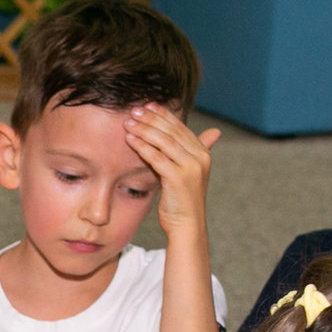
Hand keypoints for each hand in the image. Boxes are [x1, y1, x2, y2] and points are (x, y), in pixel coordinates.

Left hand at [124, 103, 219, 231]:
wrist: (187, 225)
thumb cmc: (182, 201)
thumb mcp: (186, 173)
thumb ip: (184, 152)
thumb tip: (196, 135)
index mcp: (203, 153)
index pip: (181, 128)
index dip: (164, 115)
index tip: (148, 105)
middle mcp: (199, 157)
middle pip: (172, 131)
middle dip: (151, 119)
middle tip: (134, 110)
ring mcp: (190, 167)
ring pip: (164, 141)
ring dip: (144, 129)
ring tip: (128, 122)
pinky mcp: (178, 178)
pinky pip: (157, 157)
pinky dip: (142, 146)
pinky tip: (130, 139)